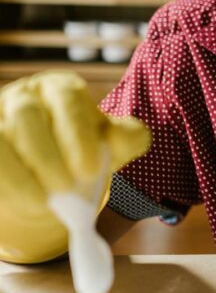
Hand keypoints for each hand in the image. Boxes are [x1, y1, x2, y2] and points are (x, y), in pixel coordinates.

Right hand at [0, 71, 150, 264]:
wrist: (49, 175)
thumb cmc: (82, 152)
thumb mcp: (111, 144)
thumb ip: (126, 138)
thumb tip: (119, 139)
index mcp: (60, 89)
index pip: (67, 98)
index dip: (77, 133)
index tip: (90, 169)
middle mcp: (23, 97)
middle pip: (27, 115)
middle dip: (47, 156)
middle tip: (67, 189)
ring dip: (20, 174)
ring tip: (43, 203)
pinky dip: (5, 183)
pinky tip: (25, 202)